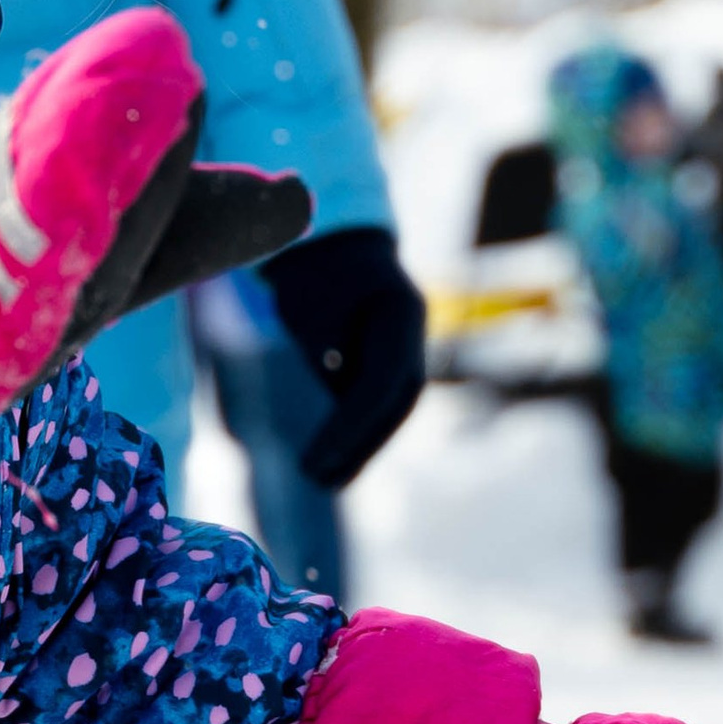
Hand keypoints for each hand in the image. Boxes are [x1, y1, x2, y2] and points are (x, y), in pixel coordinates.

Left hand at [266, 224, 427, 489]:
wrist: (332, 245)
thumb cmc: (315, 268)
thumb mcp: (310, 300)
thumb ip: (322, 342)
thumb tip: (330, 380)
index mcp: (400, 309)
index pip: (379, 381)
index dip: (349, 427)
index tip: (315, 458)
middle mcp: (413, 333)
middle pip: (393, 402)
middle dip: (357, 444)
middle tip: (317, 476)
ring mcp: (408, 349)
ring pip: (390, 410)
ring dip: (358, 448)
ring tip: (321, 479)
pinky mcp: (392, 364)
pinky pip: (378, 406)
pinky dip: (356, 435)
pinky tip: (329, 465)